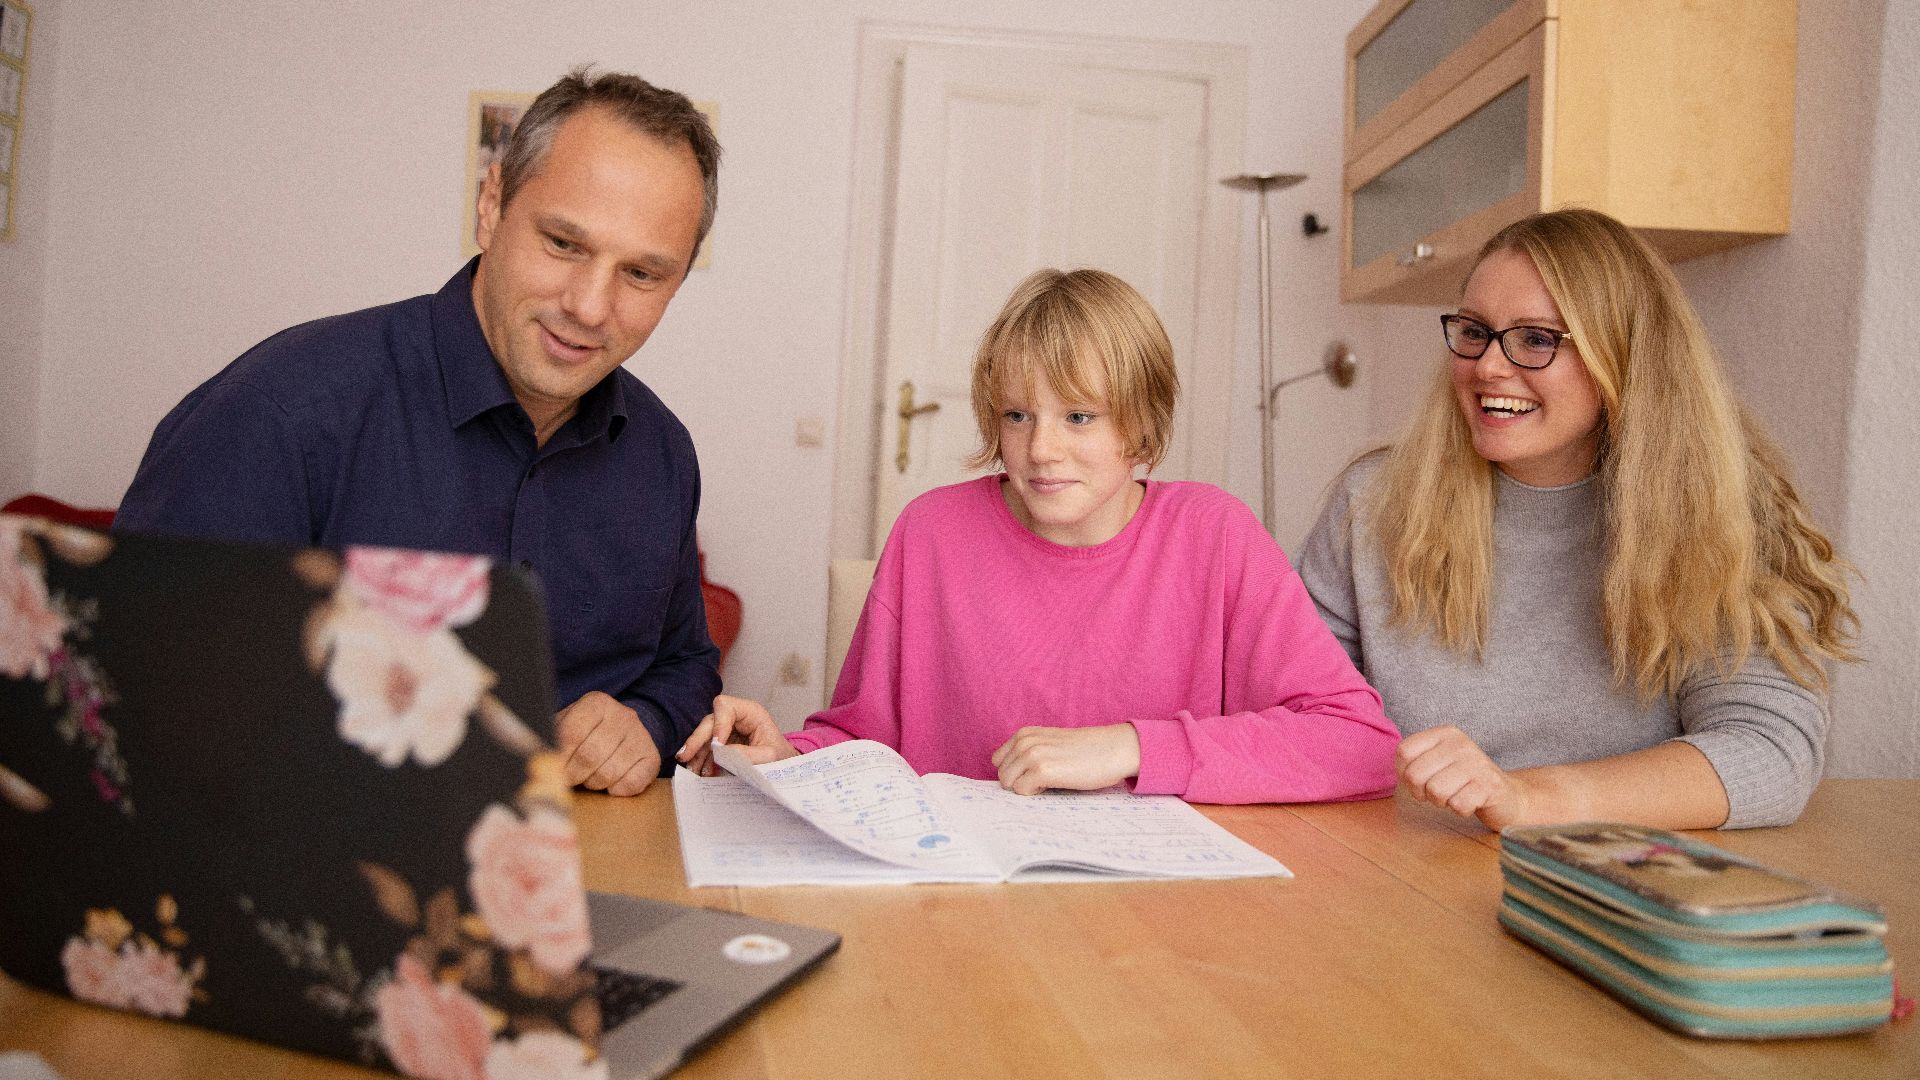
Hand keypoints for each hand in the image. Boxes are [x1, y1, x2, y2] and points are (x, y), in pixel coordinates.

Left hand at [554, 691, 661, 796]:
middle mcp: (622, 716)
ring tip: (590, 777)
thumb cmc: (588, 733)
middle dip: (573, 775)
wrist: (624, 732)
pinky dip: (616, 791)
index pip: (571, 734)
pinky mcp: (652, 757)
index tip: (553, 768)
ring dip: (593, 783)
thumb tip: (539, 758)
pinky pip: (631, 784)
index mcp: (597, 703)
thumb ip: (554, 738)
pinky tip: (610, 783)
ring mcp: (640, 736)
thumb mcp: (568, 724)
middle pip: (589, 756)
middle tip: (569, 778)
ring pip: (608, 774)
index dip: (559, 758)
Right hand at [675, 694, 798, 776]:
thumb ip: (748, 754)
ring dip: (696, 753)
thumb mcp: (770, 756)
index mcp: (750, 712)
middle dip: (697, 739)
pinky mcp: (724, 742)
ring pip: (704, 736)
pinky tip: (701, 772)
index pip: (725, 707)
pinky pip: (707, 748)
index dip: (718, 724)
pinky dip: (702, 760)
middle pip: (710, 721)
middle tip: (685, 756)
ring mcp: (728, 729)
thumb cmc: (782, 757)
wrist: (785, 766)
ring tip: (692, 770)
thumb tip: (723, 753)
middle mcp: (736, 717)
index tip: (716, 744)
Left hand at [991, 724, 1140, 795]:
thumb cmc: (1086, 751)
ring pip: (1008, 783)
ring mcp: (1032, 755)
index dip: (1015, 771)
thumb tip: (1009, 777)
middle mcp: (1024, 741)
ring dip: (1027, 788)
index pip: (998, 761)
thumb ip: (1029, 752)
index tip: (1036, 772)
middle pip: (1001, 774)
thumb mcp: (1050, 743)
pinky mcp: (1042, 771)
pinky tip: (1055, 784)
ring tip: (1051, 780)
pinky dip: (1035, 793)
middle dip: (1020, 781)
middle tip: (1046, 778)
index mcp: (1024, 734)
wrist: (1114, 748)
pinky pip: (1021, 791)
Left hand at [1395, 725, 1533, 829]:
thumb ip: (1416, 760)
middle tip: (1438, 792)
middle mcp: (1460, 744)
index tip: (1420, 779)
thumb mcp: (1439, 761)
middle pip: (1415, 775)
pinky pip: (1457, 805)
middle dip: (1422, 792)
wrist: (1508, 795)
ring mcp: (1477, 764)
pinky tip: (1470, 801)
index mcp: (1445, 734)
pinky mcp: (1490, 786)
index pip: (1404, 751)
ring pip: (1435, 791)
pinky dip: (1460, 809)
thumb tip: (1400, 769)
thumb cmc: (1464, 780)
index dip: (1404, 772)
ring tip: (1455, 795)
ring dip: (1442, 802)